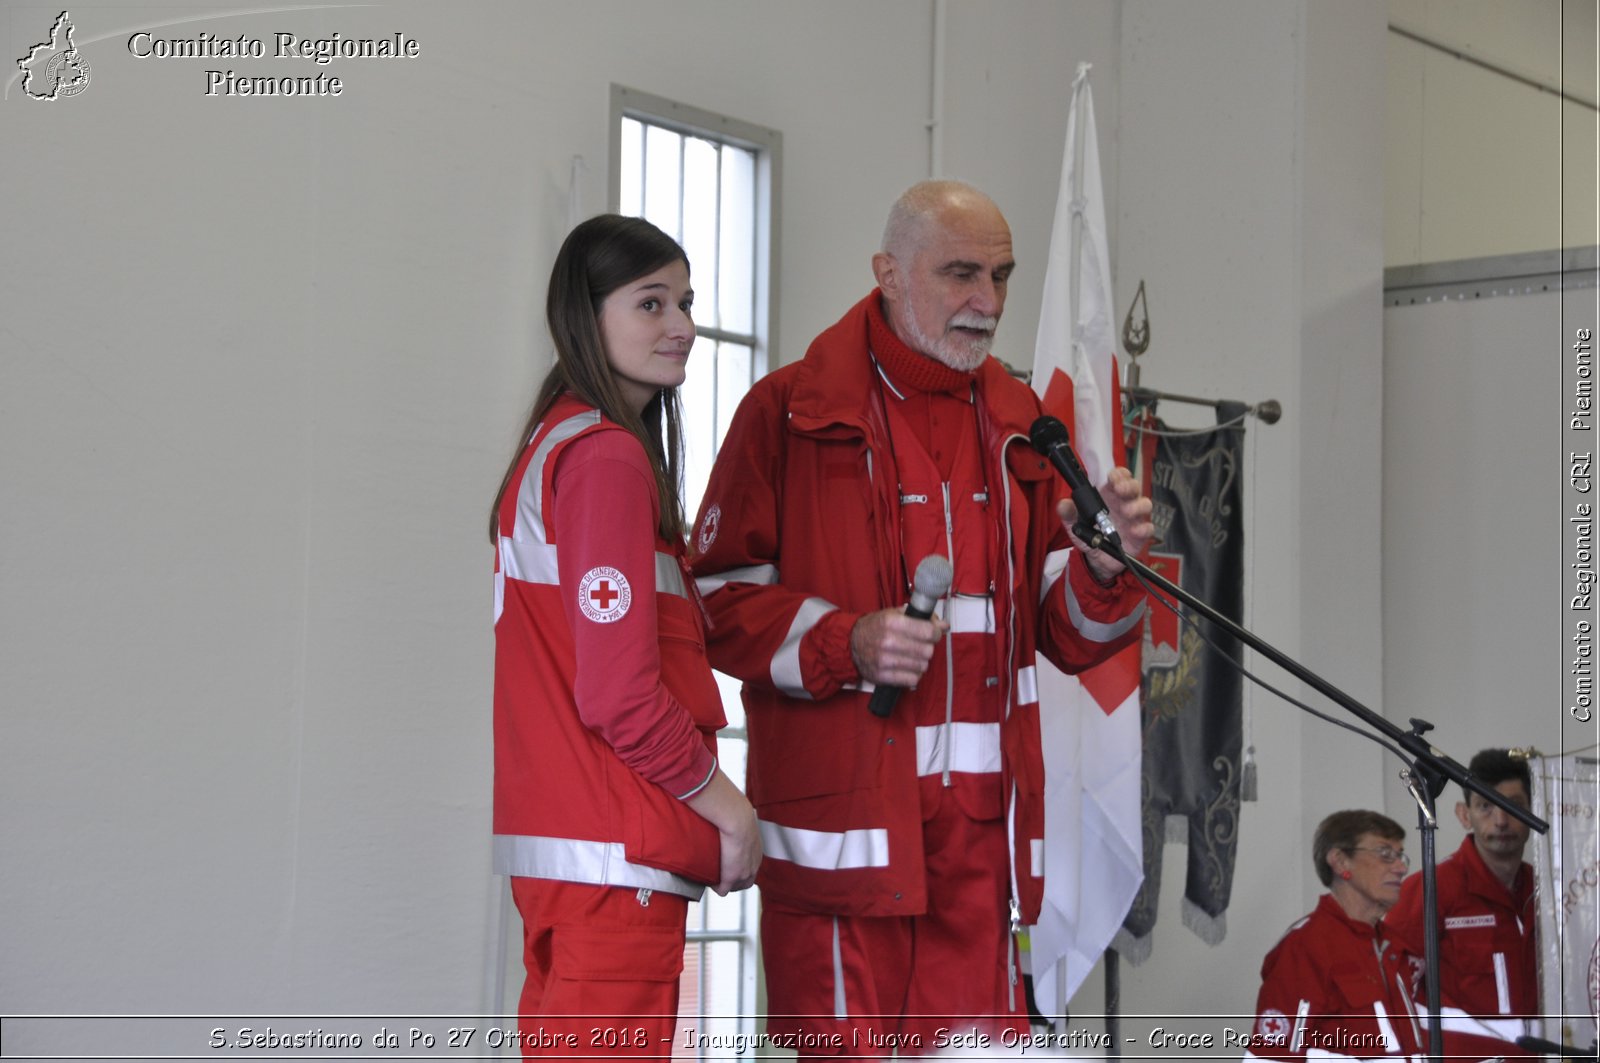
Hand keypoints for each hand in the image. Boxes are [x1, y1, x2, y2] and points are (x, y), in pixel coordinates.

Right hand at [685, 770, 762, 894]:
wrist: (735, 816)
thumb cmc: (734, 809)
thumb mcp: (739, 813)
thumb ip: (733, 812)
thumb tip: (724, 799)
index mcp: (757, 848)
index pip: (751, 864)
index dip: (739, 866)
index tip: (727, 862)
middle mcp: (754, 862)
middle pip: (745, 880)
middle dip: (734, 880)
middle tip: (719, 874)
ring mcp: (744, 871)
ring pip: (736, 886)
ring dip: (725, 884)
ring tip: (713, 879)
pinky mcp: (731, 877)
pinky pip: (723, 889)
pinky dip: (717, 887)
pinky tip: (710, 882)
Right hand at [849, 607, 944, 687]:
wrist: (851, 644)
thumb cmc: (875, 628)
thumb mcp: (894, 614)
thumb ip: (921, 618)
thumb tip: (944, 625)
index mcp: (892, 622)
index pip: (927, 631)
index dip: (935, 633)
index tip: (933, 634)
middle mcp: (888, 641)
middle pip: (927, 651)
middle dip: (928, 648)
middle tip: (922, 646)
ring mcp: (885, 660)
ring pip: (922, 666)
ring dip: (921, 662)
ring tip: (913, 657)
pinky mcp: (883, 676)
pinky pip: (912, 680)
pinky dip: (914, 675)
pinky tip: (908, 668)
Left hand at [1058, 466, 1152, 582]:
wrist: (1097, 559)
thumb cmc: (1089, 534)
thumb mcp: (1074, 524)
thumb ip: (1069, 513)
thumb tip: (1062, 505)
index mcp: (1109, 495)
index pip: (1118, 478)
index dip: (1118, 475)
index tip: (1112, 478)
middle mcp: (1124, 503)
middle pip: (1134, 487)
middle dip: (1129, 486)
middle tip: (1120, 490)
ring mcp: (1134, 518)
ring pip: (1145, 504)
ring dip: (1137, 506)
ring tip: (1126, 512)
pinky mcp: (1140, 534)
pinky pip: (1148, 528)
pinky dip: (1143, 528)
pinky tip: (1135, 531)